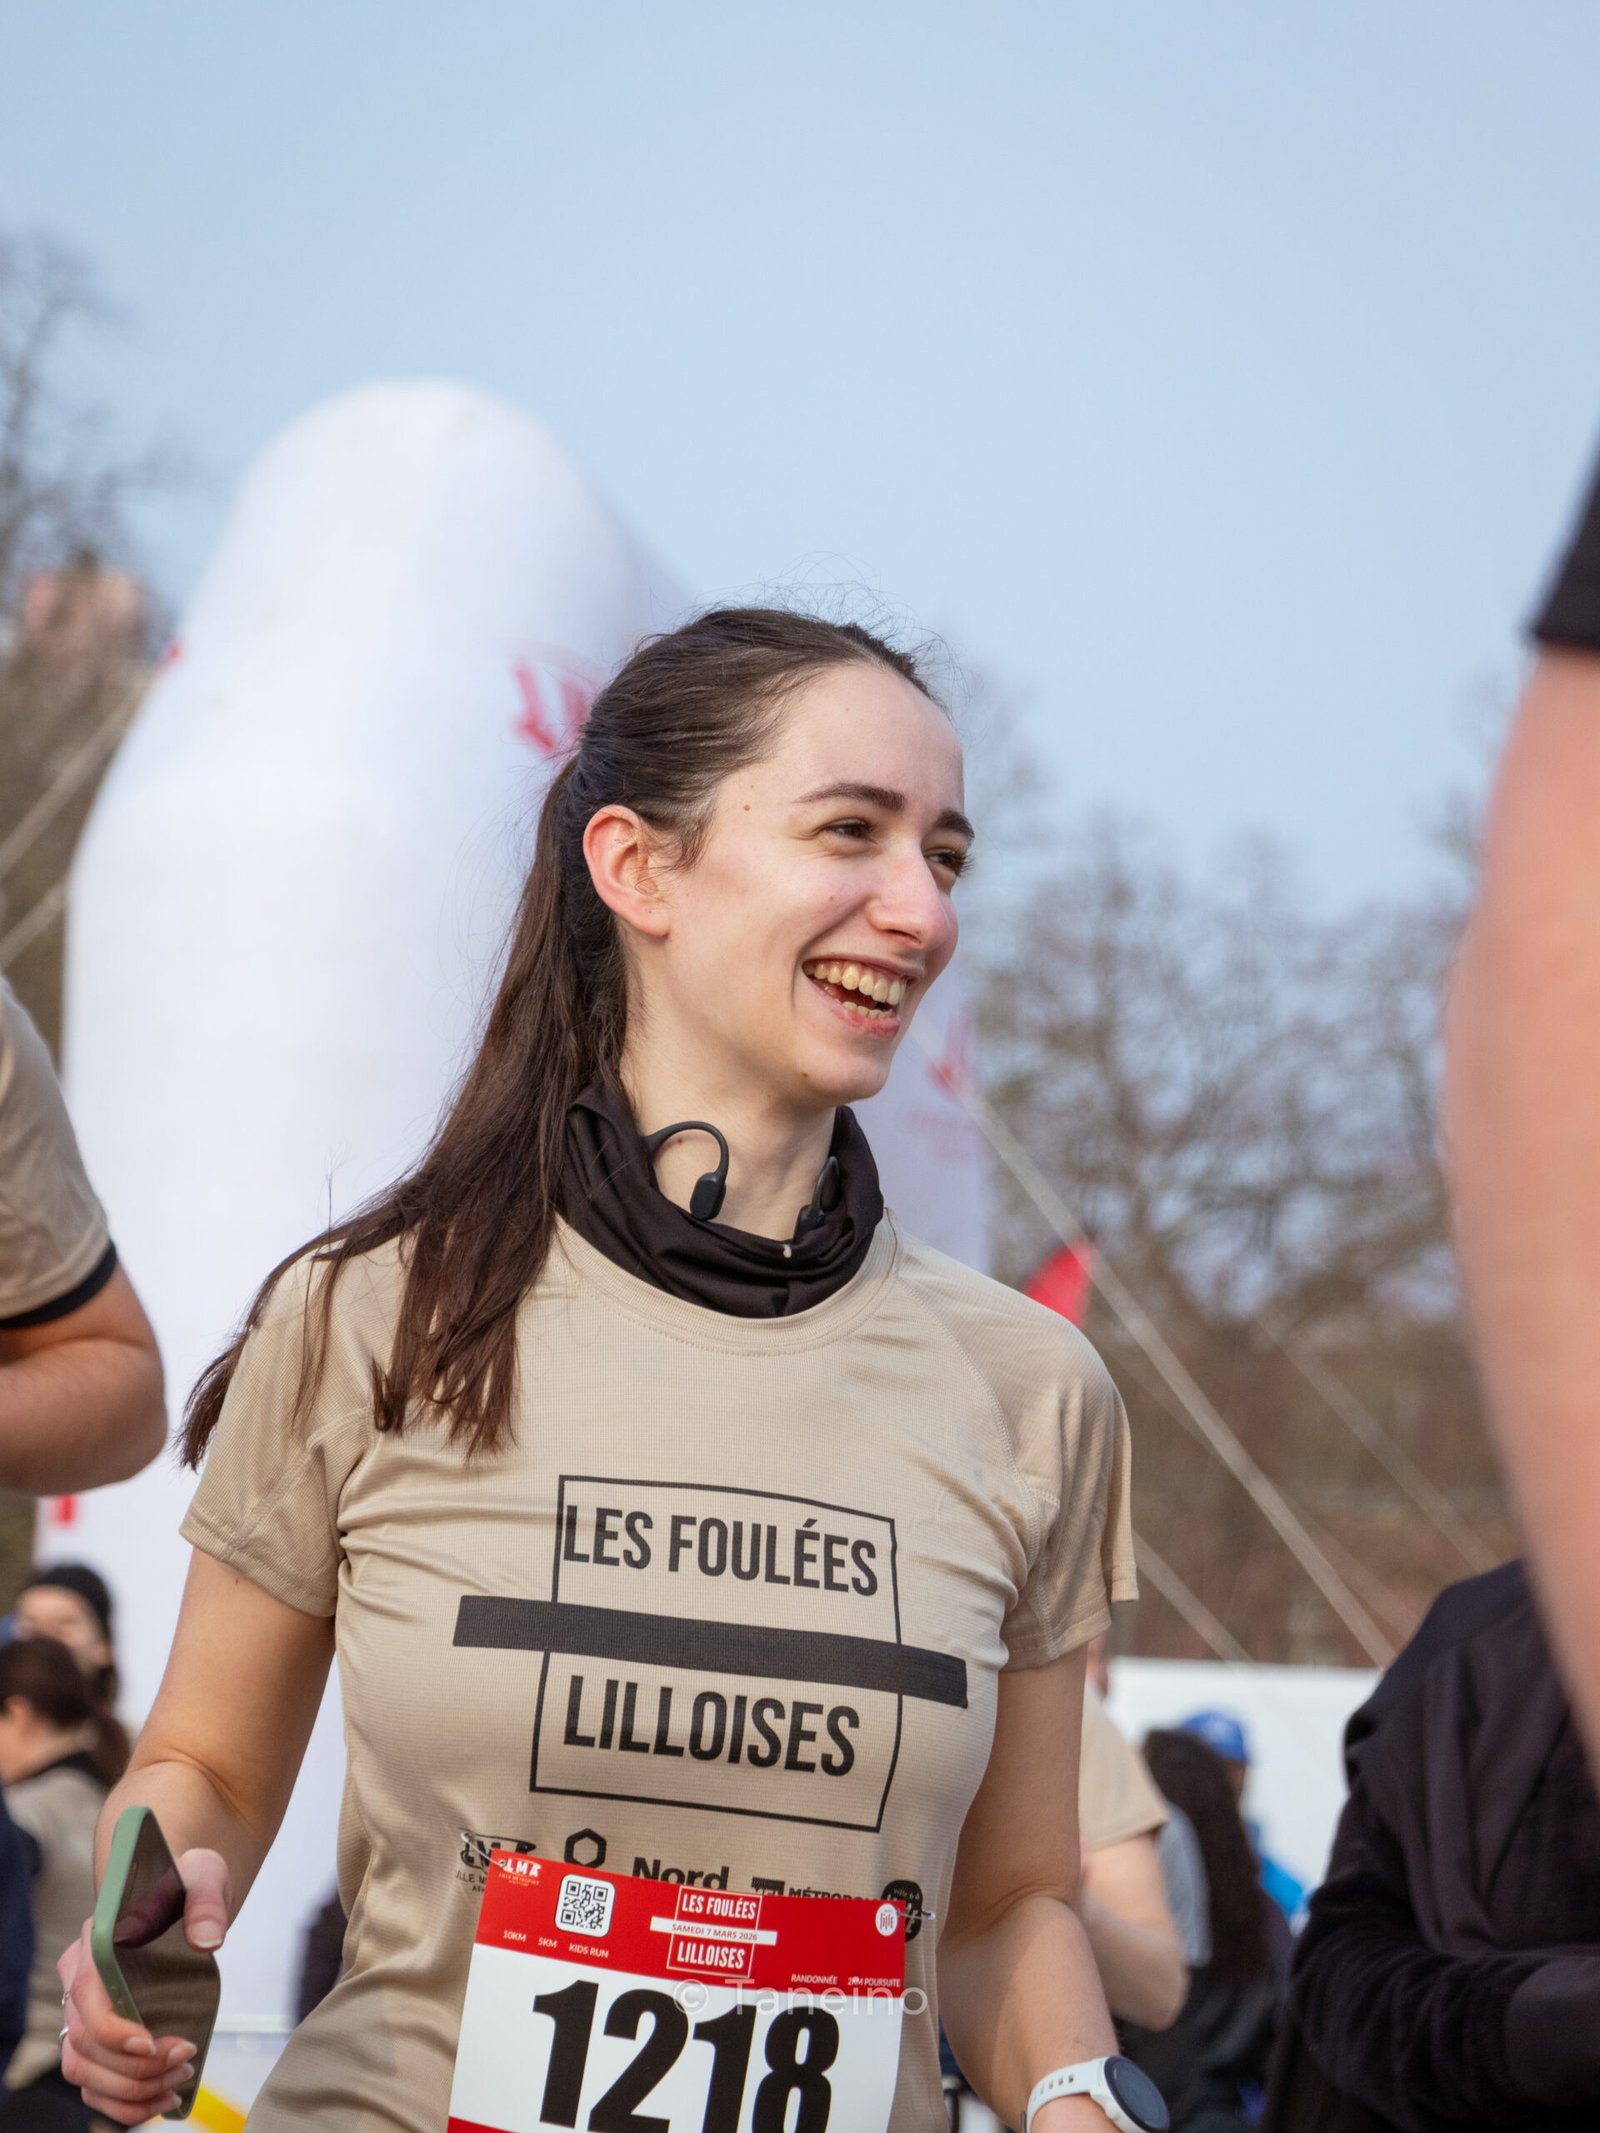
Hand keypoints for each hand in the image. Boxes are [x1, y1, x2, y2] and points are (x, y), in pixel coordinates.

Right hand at [57, 1847, 230, 2125]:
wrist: (181, 1897)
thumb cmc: (186, 1886)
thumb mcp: (203, 1878)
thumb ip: (206, 1902)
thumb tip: (208, 1940)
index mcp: (93, 1941)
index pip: (86, 1996)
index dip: (114, 2030)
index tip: (154, 2044)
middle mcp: (78, 1980)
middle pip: (84, 2044)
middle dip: (135, 2066)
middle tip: (185, 2061)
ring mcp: (82, 2013)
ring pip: (84, 2071)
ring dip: (130, 2089)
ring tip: (179, 2080)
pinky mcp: (97, 2038)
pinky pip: (94, 2085)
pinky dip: (123, 2104)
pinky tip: (161, 2100)